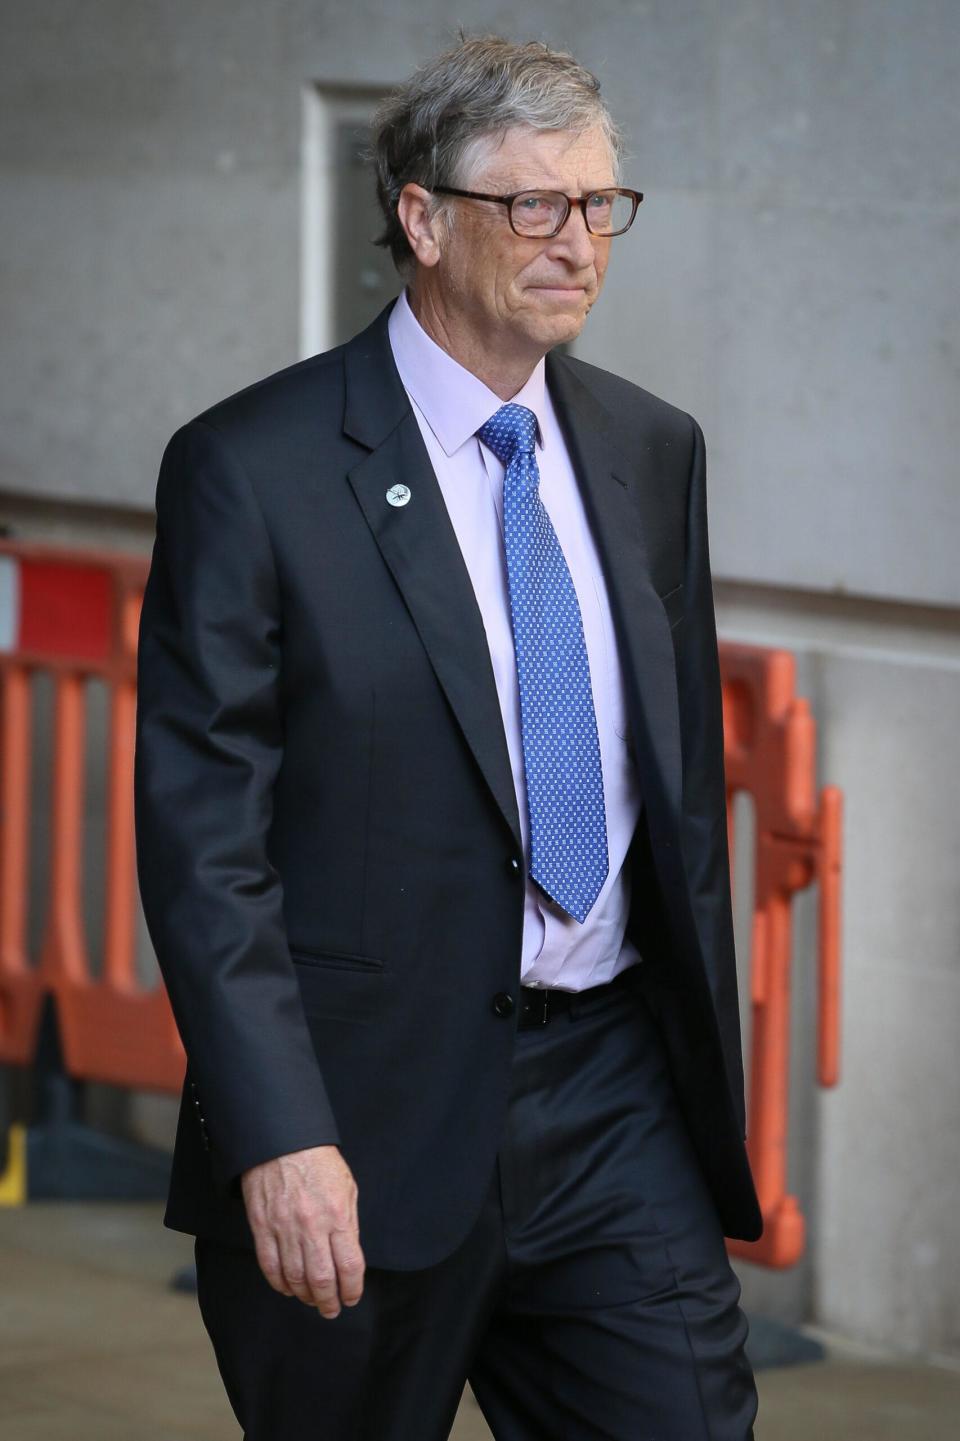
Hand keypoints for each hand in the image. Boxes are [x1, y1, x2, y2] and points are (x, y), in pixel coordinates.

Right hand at [240, 1144, 364, 1317]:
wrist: (281, 1141)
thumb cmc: (318, 1161)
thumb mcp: (346, 1187)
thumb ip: (349, 1223)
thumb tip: (348, 1258)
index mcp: (337, 1215)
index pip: (349, 1266)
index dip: (352, 1289)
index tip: (351, 1297)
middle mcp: (311, 1226)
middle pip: (321, 1280)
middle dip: (328, 1302)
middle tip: (331, 1309)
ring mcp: (284, 1229)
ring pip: (295, 1278)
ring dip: (305, 1296)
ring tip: (312, 1300)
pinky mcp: (262, 1228)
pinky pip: (270, 1267)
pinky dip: (280, 1283)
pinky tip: (288, 1288)